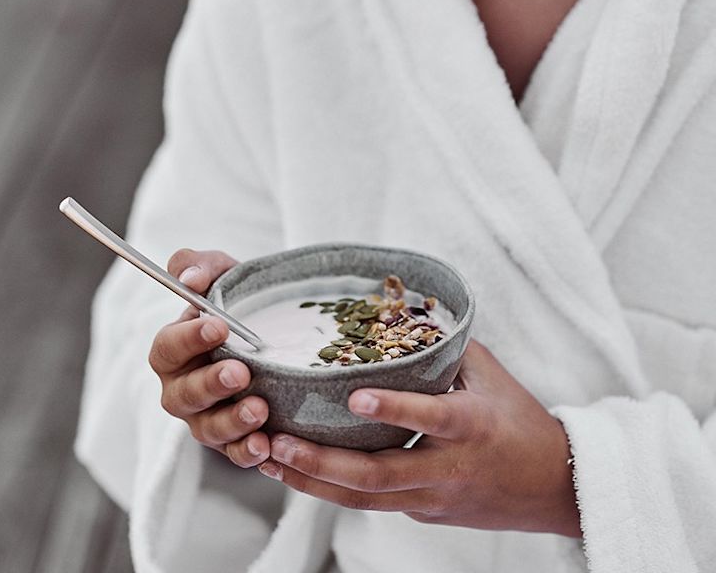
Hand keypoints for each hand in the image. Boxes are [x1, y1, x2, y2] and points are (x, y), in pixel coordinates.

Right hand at [148, 248, 270, 467]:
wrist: (273, 327)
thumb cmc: (237, 298)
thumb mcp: (221, 272)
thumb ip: (199, 265)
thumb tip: (190, 278)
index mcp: (173, 349)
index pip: (168, 347)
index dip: (189, 339)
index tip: (220, 326)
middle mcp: (182, 389)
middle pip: (184, 396)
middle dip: (211, 385)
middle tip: (241, 373)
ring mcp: (205, 418)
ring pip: (208, 430)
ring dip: (232, 424)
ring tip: (259, 410)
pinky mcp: (233, 440)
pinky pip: (234, 454)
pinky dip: (248, 453)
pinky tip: (268, 446)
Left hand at [258, 339, 580, 536]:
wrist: (554, 487)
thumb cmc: (520, 418)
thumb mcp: (488, 374)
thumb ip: (442, 347)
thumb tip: (395, 308)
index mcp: (471, 426)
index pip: (429, 417)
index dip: (392, 408)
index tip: (352, 396)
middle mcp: (448, 469)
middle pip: (378, 476)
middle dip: (322, 463)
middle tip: (277, 440)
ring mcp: (433, 500)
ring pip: (365, 499)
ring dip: (313, 482)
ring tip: (270, 458)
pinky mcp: (423, 514)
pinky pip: (373, 502)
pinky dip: (333, 489)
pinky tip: (297, 471)